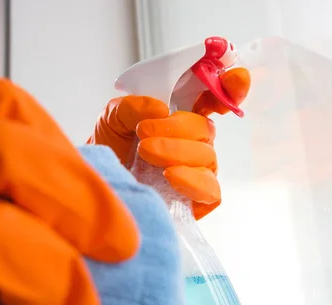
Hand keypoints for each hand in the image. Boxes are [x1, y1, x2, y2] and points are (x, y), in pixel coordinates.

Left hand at [88, 68, 250, 218]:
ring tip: (145, 152)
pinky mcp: (198, 199)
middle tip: (143, 133)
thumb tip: (160, 109)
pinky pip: (210, 190)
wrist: (100, 183)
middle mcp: (196, 142)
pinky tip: (169, 176)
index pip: (217, 98)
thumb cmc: (113, 148)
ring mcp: (199, 170)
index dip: (231, 86)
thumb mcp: (112, 117)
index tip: (230, 78)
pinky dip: (191, 181)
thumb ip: (132, 106)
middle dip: (176, 128)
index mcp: (183, 115)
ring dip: (176, 152)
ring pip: (207, 157)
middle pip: (206, 128)